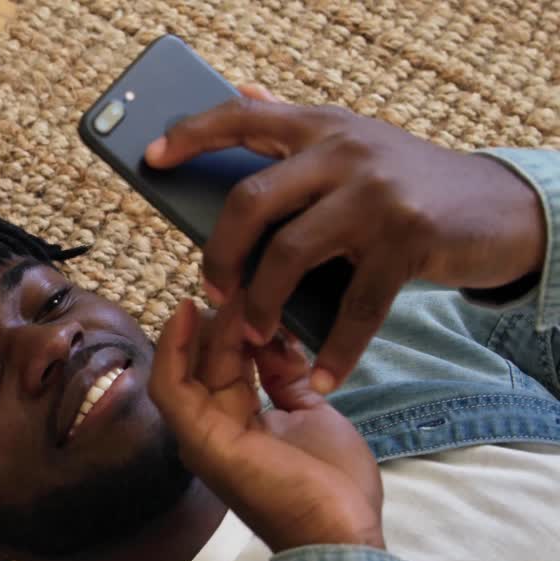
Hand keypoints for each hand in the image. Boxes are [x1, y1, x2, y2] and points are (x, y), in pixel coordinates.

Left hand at [146, 86, 545, 392]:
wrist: (497, 209)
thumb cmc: (406, 184)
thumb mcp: (351, 143)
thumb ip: (295, 127)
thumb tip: (242, 91)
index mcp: (321, 126)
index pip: (243, 117)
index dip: (193, 134)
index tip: (151, 158)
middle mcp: (344, 151)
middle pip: (251, 201)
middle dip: (219, 254)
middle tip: (211, 291)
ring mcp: (376, 195)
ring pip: (290, 254)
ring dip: (262, 305)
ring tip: (255, 336)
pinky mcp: (407, 240)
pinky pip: (355, 307)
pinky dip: (335, 351)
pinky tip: (321, 380)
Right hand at [148, 294, 383, 552]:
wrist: (341, 532)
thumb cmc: (333, 485)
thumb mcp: (312, 413)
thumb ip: (287, 380)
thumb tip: (276, 342)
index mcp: (239, 424)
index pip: (227, 364)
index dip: (240, 327)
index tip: (259, 291)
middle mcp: (213, 426)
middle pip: (209, 360)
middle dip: (225, 319)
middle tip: (246, 279)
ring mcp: (202, 434)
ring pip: (187, 367)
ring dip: (203, 326)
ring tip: (225, 290)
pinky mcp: (199, 438)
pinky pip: (172, 386)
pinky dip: (174, 348)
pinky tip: (189, 313)